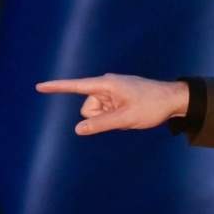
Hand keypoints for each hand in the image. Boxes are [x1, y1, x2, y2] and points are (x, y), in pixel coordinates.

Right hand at [36, 74, 189, 134]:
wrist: (175, 100)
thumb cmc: (152, 105)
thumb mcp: (126, 118)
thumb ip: (101, 124)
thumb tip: (79, 129)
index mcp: (106, 85)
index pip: (76, 86)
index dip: (57, 87)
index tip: (39, 87)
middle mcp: (107, 86)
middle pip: (88, 109)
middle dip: (101, 118)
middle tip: (124, 116)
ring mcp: (113, 92)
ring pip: (98, 114)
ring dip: (111, 118)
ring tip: (131, 114)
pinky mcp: (119, 97)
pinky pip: (109, 112)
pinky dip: (117, 117)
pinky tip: (133, 114)